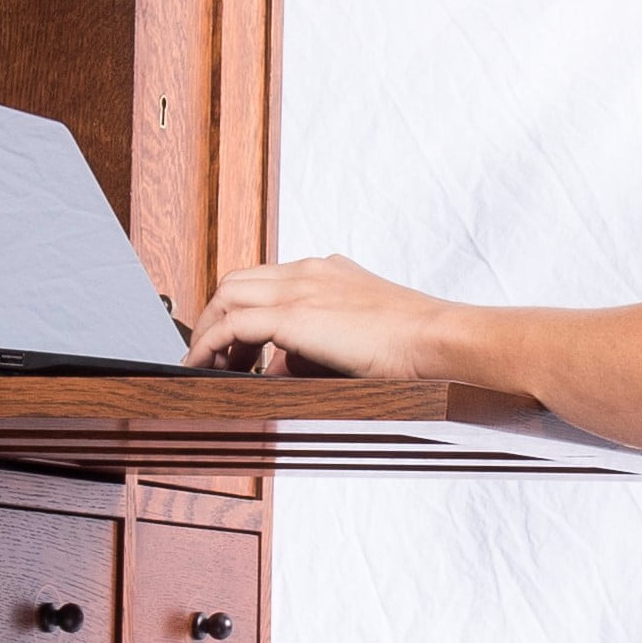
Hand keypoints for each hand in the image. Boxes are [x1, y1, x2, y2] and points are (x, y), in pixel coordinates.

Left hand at [184, 255, 452, 380]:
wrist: (439, 340)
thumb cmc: (415, 350)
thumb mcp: (359, 342)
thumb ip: (319, 349)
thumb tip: (281, 371)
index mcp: (328, 273)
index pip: (268, 281)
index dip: (242, 310)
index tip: (236, 345)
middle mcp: (310, 272)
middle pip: (238, 282)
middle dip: (217, 317)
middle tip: (213, 357)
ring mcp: (300, 288)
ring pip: (227, 295)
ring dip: (208, 330)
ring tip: (204, 365)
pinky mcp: (294, 315)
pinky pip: (231, 325)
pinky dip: (209, 345)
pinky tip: (202, 368)